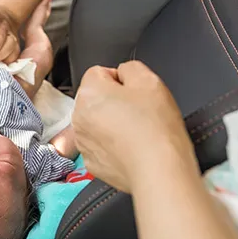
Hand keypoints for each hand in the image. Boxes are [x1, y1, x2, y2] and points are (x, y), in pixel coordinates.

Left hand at [71, 61, 196, 192]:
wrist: (159, 170)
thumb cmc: (155, 130)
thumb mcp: (150, 80)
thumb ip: (130, 68)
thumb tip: (123, 73)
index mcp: (89, 93)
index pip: (100, 73)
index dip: (122, 81)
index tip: (136, 93)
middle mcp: (79, 117)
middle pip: (96, 98)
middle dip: (115, 101)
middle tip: (140, 112)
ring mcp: (83, 141)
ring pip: (97, 121)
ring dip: (113, 122)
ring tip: (138, 131)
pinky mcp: (92, 162)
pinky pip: (101, 144)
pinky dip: (113, 144)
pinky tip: (131, 148)